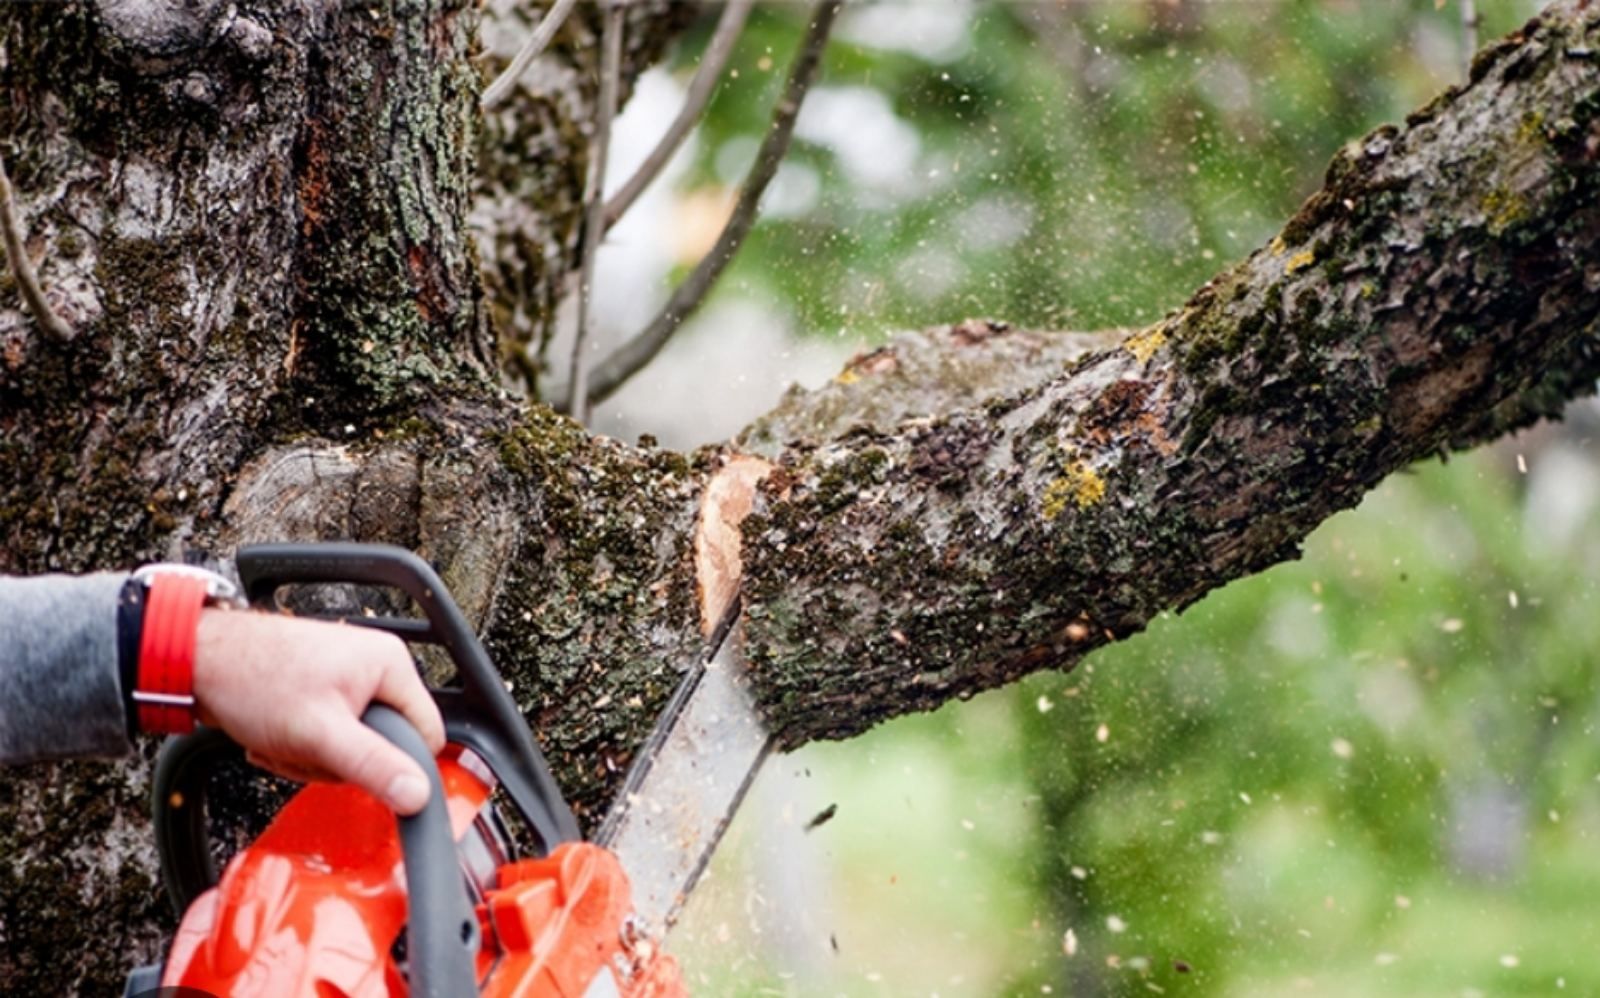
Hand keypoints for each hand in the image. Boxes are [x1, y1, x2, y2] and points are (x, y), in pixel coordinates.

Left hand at [190, 609, 445, 813]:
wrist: (197, 661)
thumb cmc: (252, 678)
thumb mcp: (320, 733)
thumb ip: (373, 765)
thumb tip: (419, 795)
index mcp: (390, 664)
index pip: (426, 735)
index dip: (396, 764)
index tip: (357, 769)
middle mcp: (375, 667)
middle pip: (384, 745)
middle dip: (339, 761)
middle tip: (306, 749)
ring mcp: (347, 679)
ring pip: (352, 747)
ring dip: (313, 757)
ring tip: (284, 740)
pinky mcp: (322, 693)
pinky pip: (329, 738)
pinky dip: (300, 747)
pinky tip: (275, 736)